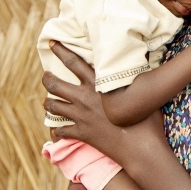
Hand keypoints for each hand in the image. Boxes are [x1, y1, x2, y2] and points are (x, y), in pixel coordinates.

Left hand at [42, 42, 164, 160]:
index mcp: (97, 84)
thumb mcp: (140, 89)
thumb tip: (138, 59)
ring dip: (48, 102)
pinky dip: (56, 130)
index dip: (61, 51)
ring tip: (47, 101)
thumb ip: (132, 76)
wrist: (139, 145)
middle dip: (47, 78)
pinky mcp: (82, 134)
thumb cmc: (145, 115)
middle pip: (55, 85)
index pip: (74, 62)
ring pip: (53, 106)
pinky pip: (61, 131)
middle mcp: (84, 98)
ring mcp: (81, 117)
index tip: (51, 43)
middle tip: (46, 75)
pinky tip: (56, 130)